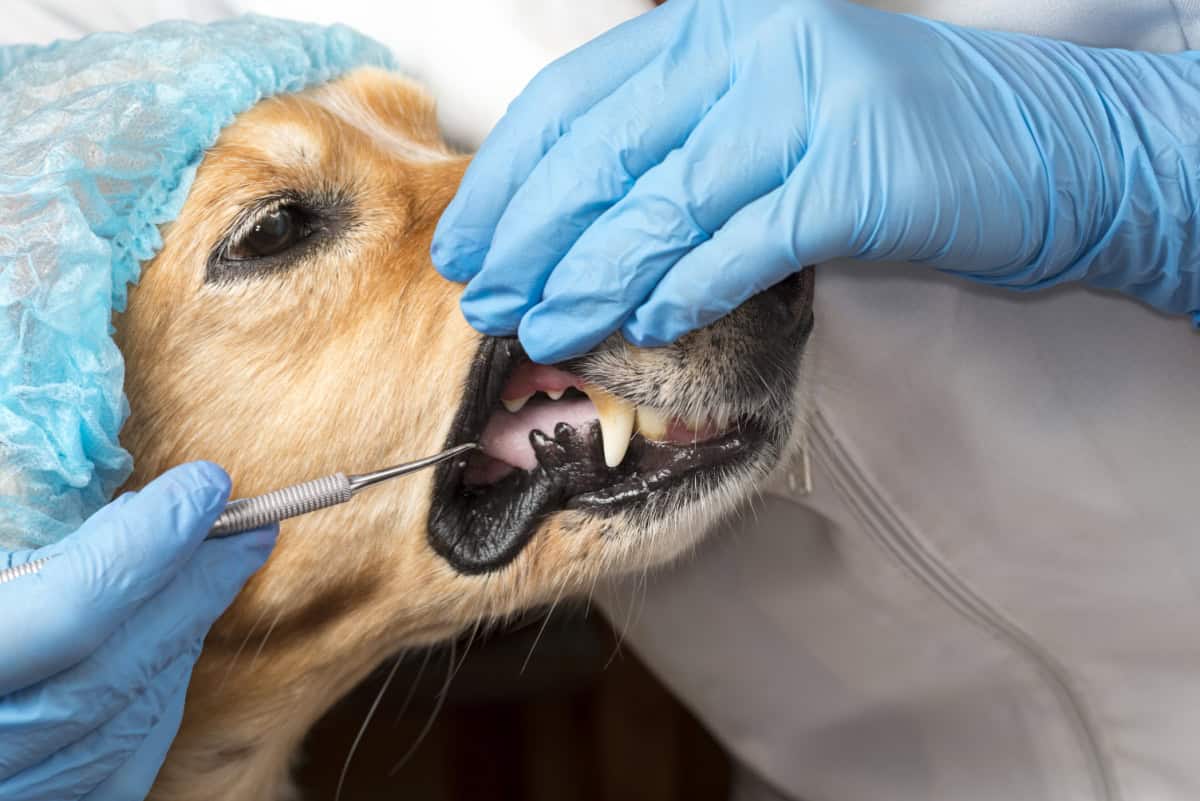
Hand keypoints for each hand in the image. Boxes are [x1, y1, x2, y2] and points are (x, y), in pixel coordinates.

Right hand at [0, 463, 275, 800]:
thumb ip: (26, 563)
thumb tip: (131, 524)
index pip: (73, 610)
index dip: (149, 544)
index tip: (205, 487)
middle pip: (113, 671)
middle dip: (190, 588)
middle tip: (248, 525)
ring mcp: (8, 796)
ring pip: (123, 725)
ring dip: (178, 640)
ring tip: (212, 572)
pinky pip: (113, 768)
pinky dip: (152, 700)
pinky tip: (167, 647)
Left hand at [434, 0, 1199, 362]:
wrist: (1034, 147)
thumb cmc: (877, 143)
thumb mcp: (757, 119)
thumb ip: (670, 150)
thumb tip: (560, 228)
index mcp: (710, 28)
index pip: (573, 103)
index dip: (507, 181)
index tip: (467, 244)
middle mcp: (750, 46)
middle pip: (602, 153)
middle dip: (531, 238)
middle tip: (489, 299)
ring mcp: (806, 100)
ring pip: (662, 204)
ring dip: (590, 279)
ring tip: (544, 329)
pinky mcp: (855, 170)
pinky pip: (744, 242)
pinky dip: (688, 288)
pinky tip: (648, 324)